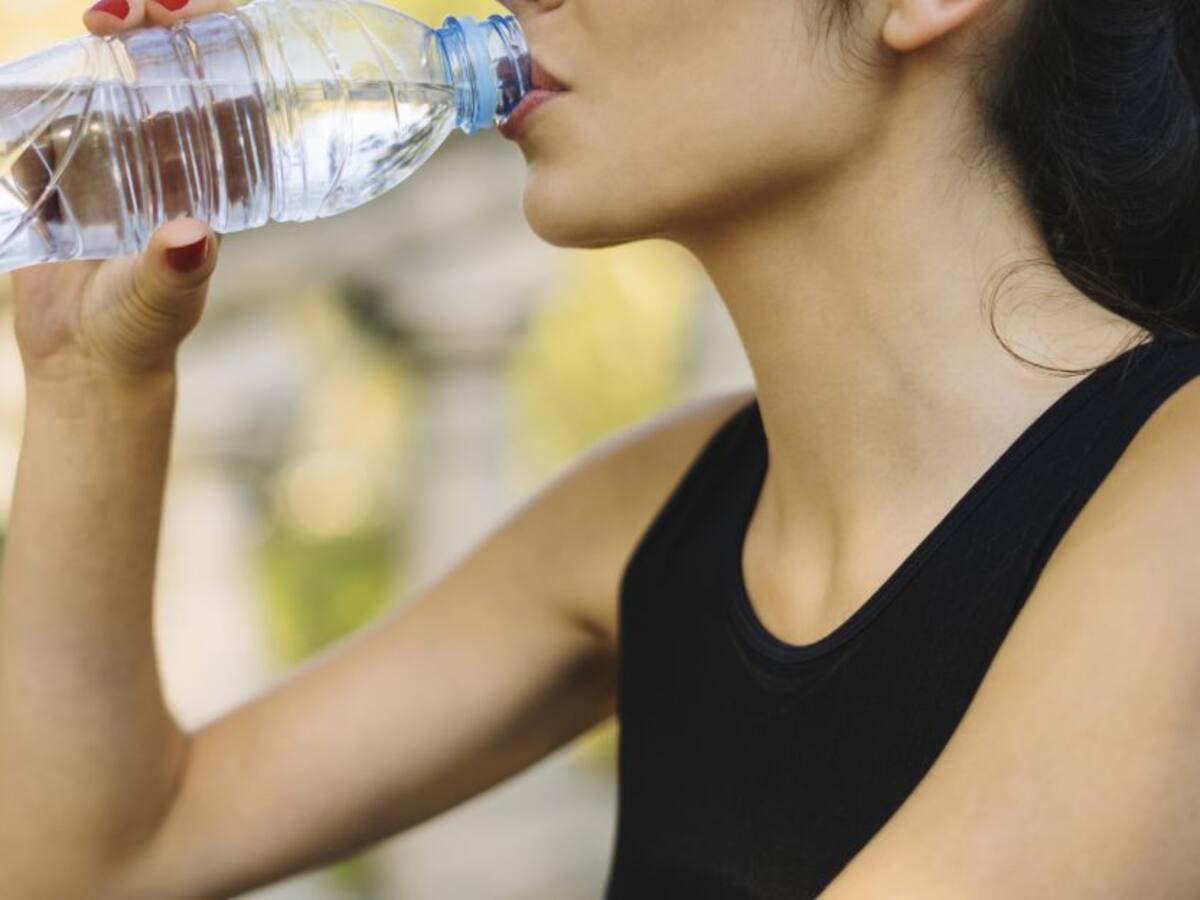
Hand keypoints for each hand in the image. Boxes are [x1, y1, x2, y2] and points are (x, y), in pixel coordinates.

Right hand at [10, 0, 234, 387]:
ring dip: (110, 37)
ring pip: (116, 74)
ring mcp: (116, 155)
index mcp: (212, 176)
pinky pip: (55, 110)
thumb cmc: (141, 330)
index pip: (229, 91)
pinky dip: (48, 83)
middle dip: (157, 20)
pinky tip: (42, 73)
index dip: (221, 40)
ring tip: (100, 20)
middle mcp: (169, 155)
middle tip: (124, 10)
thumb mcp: (162, 299)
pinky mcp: (63, 166)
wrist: (83, 360)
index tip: (187, 15)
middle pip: (173, 65)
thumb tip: (194, 236)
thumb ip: (174, 272)